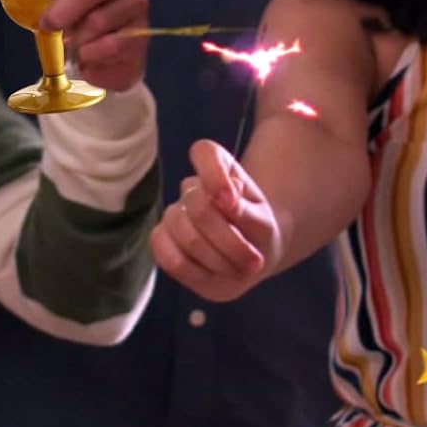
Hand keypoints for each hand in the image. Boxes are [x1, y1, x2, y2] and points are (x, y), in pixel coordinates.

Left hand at [41, 0, 149, 92]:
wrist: (104, 60)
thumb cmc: (79, 25)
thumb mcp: (64, 9)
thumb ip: (57, 3)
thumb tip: (47, 15)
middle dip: (64, 10)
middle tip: (48, 25)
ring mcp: (136, 5)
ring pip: (99, 20)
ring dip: (78, 37)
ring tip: (72, 46)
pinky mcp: (142, 33)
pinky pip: (111, 45)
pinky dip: (91, 54)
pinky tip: (86, 56)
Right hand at [150, 139, 277, 301]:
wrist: (252, 255)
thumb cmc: (258, 233)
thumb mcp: (265, 222)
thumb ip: (246, 209)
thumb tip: (224, 197)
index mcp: (218, 169)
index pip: (204, 152)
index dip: (214, 174)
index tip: (231, 200)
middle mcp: (192, 188)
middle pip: (198, 206)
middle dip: (229, 240)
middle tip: (254, 260)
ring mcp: (174, 215)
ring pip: (186, 236)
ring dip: (219, 260)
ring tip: (240, 270)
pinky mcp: (162, 241)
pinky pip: (168, 257)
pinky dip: (196, 271)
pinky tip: (213, 274)